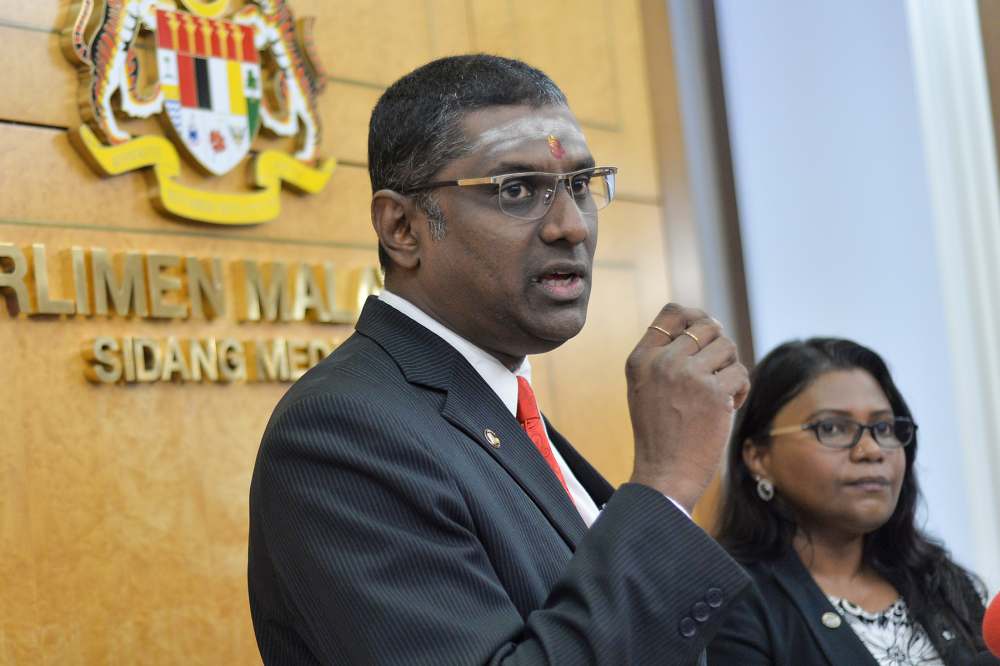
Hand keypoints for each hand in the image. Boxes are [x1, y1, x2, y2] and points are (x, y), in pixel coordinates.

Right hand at [625, 303, 749, 512]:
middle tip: (717, 370)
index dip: (695, 317)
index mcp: (641, 359)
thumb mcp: (644, 388)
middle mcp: (662, 362)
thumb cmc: (659, 433)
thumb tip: (703, 325)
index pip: (672, 312)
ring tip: (721, 390)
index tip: (704, 335)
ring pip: (728, 347)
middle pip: (707, 326)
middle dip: (719, 346)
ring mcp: (688, 375)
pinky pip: (741, 373)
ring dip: (731, 367)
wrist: (664, 473)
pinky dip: (741, 390)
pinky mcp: (714, 393)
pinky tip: (729, 407)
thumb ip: (663, 357)